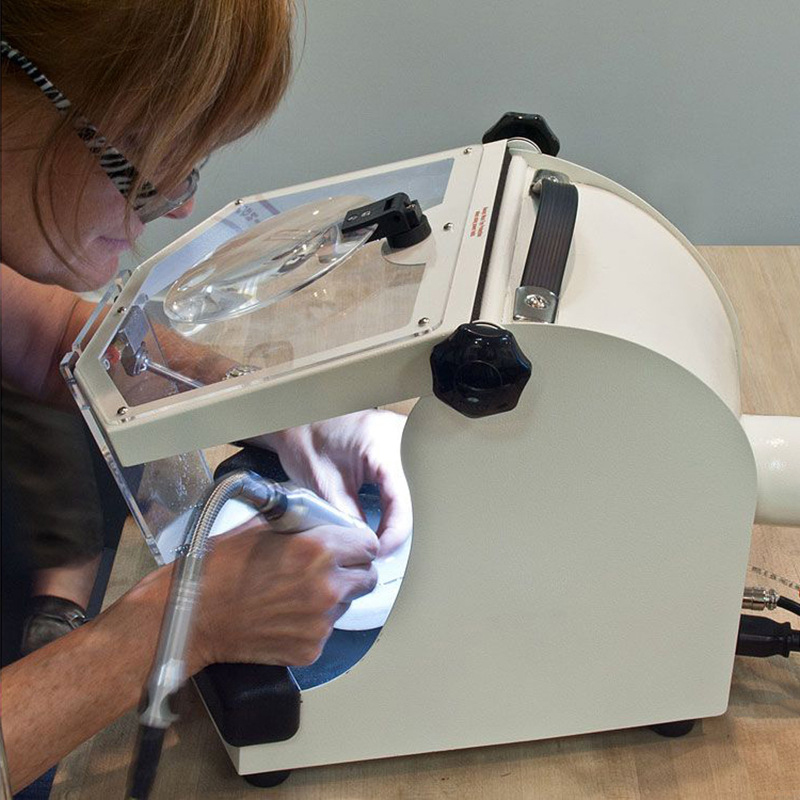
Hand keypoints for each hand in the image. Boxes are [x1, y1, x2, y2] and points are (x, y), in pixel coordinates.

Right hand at [188, 520, 378, 669]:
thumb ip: (304, 526)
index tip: (351, 547)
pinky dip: (313, 623)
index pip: (369, 545)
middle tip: (330, 570)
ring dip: (332, 598)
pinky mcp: (311, 649)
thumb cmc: (220, 569)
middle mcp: (326, 587)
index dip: (358, 544)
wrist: (193, 615)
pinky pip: (326, 631)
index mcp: (319, 550)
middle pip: (367, 578)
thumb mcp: (264, 528)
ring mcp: (321, 622)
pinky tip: (286, 614)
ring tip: (296, 593)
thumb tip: (326, 523)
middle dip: (352, 571)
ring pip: (347, 605)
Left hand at [257, 410, 411, 555]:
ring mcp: (404, 438)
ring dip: (402, 513)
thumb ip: (351, 518)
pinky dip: (401, 500)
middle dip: (399, 525)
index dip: (393, 533)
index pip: (402, 502)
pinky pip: (410, 478)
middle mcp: (400, 437)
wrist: (299, 422)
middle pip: (415, 496)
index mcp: (382, 446)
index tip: (379, 550)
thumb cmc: (306, 442)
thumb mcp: (326, 486)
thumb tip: (369, 544)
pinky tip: (388, 515)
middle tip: (380, 545)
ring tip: (383, 533)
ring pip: (417, 489)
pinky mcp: (401, 443)